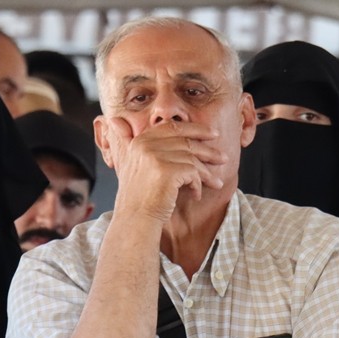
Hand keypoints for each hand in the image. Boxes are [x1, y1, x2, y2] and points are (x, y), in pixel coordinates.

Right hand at [100, 117, 230, 220]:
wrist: (135, 218)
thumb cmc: (139, 195)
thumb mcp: (132, 164)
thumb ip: (132, 142)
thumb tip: (115, 119)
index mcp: (140, 140)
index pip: (172, 127)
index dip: (196, 129)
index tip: (213, 134)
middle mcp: (146, 145)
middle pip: (186, 142)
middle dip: (208, 151)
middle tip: (223, 158)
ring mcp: (156, 157)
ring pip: (192, 159)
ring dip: (207, 173)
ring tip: (217, 183)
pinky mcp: (167, 171)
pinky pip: (193, 173)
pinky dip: (198, 185)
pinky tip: (196, 195)